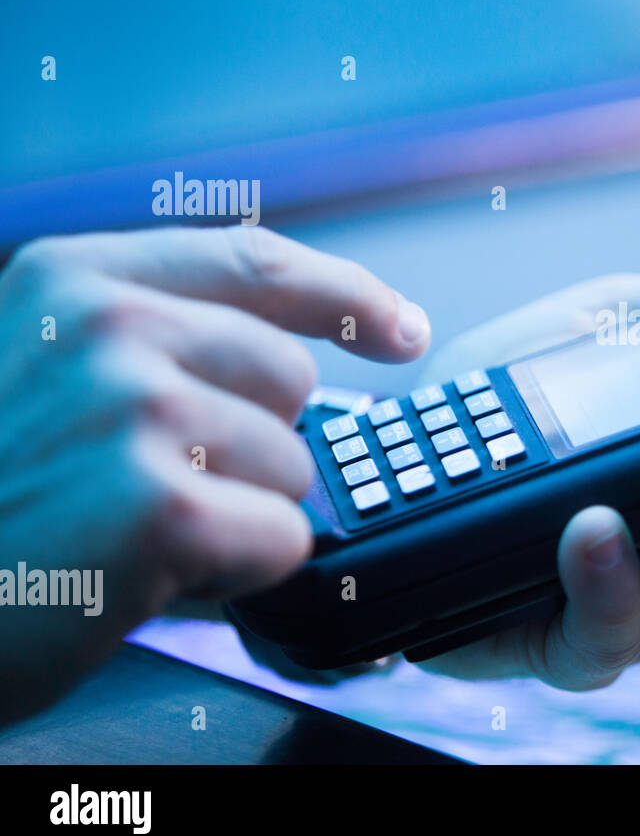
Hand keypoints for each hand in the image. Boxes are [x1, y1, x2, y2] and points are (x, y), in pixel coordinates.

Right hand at [0, 227, 429, 722]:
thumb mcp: (40, 375)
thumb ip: (154, 347)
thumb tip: (297, 368)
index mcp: (75, 280)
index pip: (257, 261)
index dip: (346, 294)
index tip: (403, 328)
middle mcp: (107, 326)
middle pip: (293, 379)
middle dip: (254, 445)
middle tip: (159, 488)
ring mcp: (133, 407)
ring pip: (293, 465)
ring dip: (238, 513)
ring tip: (132, 533)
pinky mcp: (159, 502)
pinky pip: (282, 537)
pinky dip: (236, 572)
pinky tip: (148, 574)